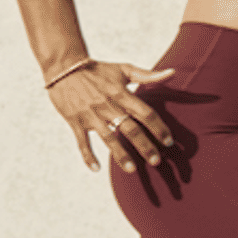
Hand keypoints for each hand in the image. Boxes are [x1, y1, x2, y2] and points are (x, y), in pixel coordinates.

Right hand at [52, 61, 178, 175]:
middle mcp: (108, 106)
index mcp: (121, 94)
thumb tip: (174, 73)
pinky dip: (87, 156)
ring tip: (132, 170)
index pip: (145, 113)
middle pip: (130, 129)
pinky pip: (82, 141)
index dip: (159, 127)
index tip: (169, 141)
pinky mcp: (75, 121)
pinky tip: (96, 169)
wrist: (64, 68)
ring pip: (108, 138)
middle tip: (157, 161)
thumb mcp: (124, 69)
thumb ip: (148, 75)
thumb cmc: (98, 69)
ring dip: (120, 155)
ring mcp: (91, 115)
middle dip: (144, 146)